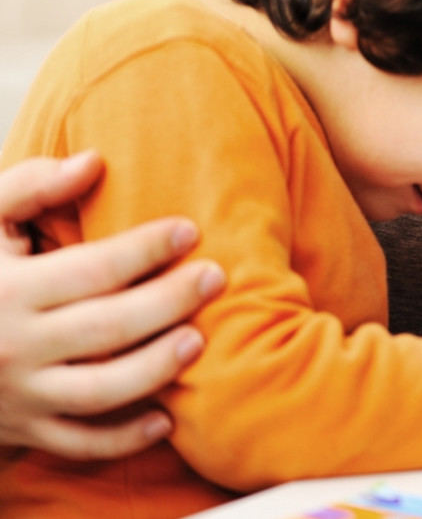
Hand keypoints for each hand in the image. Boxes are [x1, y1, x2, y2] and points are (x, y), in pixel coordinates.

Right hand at [0, 151, 224, 459]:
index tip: (189, 230)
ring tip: (200, 341)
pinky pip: (80, 443)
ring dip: (156, 369)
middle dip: (169, 302)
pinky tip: (167, 420)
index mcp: (7, 289)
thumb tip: (94, 162)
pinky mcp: (25, 428)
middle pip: (108, 328)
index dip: (146, 248)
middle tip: (216, 278)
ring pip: (101, 391)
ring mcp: (21, 394)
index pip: (92, 269)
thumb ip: (29, 186)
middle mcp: (14, 345)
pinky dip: (123, 438)